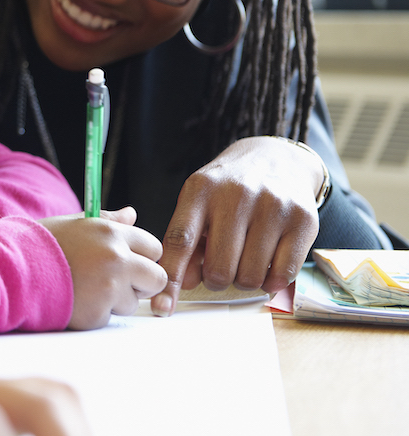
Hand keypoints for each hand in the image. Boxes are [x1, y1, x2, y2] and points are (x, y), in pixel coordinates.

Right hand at [40, 207, 165, 328]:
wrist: (12, 270)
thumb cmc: (41, 244)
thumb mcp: (75, 224)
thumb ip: (108, 221)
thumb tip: (132, 214)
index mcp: (112, 233)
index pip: (153, 247)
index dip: (141, 256)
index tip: (125, 261)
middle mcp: (116, 259)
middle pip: (157, 278)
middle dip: (141, 283)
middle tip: (114, 281)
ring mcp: (109, 288)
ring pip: (133, 302)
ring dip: (115, 300)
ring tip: (85, 288)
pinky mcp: (98, 313)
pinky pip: (109, 317)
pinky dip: (95, 313)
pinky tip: (75, 299)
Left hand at [151, 136, 320, 316]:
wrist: (275, 158)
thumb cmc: (228, 190)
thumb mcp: (198, 203)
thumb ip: (187, 243)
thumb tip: (183, 284)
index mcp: (200, 190)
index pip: (180, 240)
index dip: (170, 278)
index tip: (162, 307)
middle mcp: (236, 195)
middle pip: (219, 268)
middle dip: (217, 279)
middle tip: (221, 266)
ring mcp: (272, 206)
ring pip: (251, 276)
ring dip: (244, 279)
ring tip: (244, 259)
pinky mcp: (303, 220)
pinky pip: (283, 274)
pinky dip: (272, 280)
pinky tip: (267, 262)